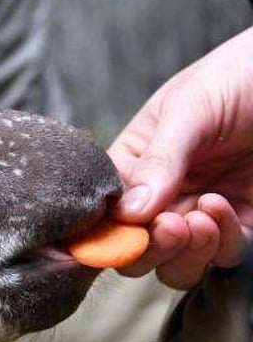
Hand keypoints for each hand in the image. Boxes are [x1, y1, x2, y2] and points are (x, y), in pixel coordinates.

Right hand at [110, 26, 252, 288]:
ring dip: (181, 254)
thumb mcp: (189, 107)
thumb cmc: (239, 76)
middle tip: (166, 226)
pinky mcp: (244, 225)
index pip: (103, 214)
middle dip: (145, 249)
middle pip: (134, 252)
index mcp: (133, 166)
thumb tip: (128, 214)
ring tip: (196, 220)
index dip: (103, 232)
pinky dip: (220, 243)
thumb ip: (159, 160)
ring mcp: (201, 215)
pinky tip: (219, 208)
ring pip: (174, 266)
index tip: (119, 232)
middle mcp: (162, 198)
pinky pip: (224, 256)